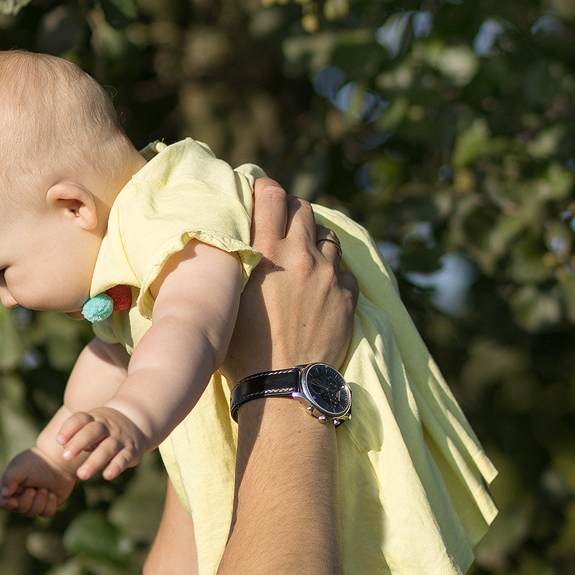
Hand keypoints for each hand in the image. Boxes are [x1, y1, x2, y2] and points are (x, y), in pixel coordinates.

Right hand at [0, 448, 75, 517]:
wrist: (58, 461)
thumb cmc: (36, 462)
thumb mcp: (20, 467)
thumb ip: (9, 479)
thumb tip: (5, 494)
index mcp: (9, 486)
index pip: (1, 500)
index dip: (5, 504)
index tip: (14, 502)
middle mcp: (19, 495)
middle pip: (18, 509)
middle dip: (27, 500)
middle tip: (33, 489)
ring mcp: (33, 502)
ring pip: (33, 513)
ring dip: (40, 500)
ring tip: (45, 488)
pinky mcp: (47, 505)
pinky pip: (46, 513)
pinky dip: (50, 504)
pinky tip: (52, 494)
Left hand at [56, 407, 149, 481]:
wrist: (136, 421)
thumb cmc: (103, 429)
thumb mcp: (90, 427)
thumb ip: (76, 436)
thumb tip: (63, 447)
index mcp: (94, 418)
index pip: (80, 419)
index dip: (69, 429)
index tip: (59, 441)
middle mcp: (107, 426)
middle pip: (92, 432)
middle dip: (78, 444)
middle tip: (65, 457)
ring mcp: (120, 438)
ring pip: (107, 448)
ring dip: (94, 462)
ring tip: (81, 475)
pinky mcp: (131, 450)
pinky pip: (124, 458)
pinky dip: (116, 467)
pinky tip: (107, 475)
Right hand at [223, 178, 358, 383]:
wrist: (283, 386)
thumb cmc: (242, 349)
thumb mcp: (227, 299)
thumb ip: (234, 263)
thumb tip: (229, 242)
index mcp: (267, 252)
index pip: (272, 196)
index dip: (266, 188)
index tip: (262, 192)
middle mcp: (302, 255)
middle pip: (303, 209)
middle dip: (291, 210)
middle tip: (281, 222)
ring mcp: (330, 275)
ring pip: (327, 236)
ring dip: (314, 238)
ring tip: (304, 253)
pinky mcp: (348, 296)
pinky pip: (345, 269)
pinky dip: (333, 270)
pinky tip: (321, 284)